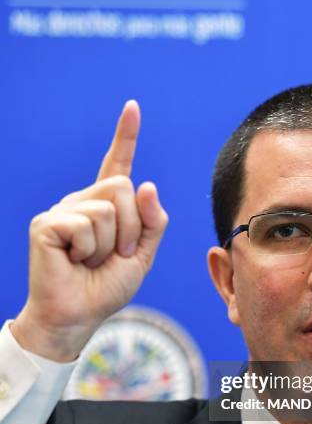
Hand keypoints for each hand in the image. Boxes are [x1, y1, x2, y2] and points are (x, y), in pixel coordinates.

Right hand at [11, 101, 167, 361]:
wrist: (79, 315)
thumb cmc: (106, 287)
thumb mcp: (141, 256)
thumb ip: (152, 222)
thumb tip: (148, 184)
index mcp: (106, 207)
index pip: (118, 166)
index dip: (125, 138)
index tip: (132, 108)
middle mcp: (83, 201)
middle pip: (125, 188)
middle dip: (130, 228)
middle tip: (113, 255)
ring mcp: (63, 210)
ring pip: (109, 207)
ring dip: (110, 243)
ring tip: (91, 261)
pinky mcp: (47, 223)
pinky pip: (86, 223)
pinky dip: (89, 250)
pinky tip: (73, 261)